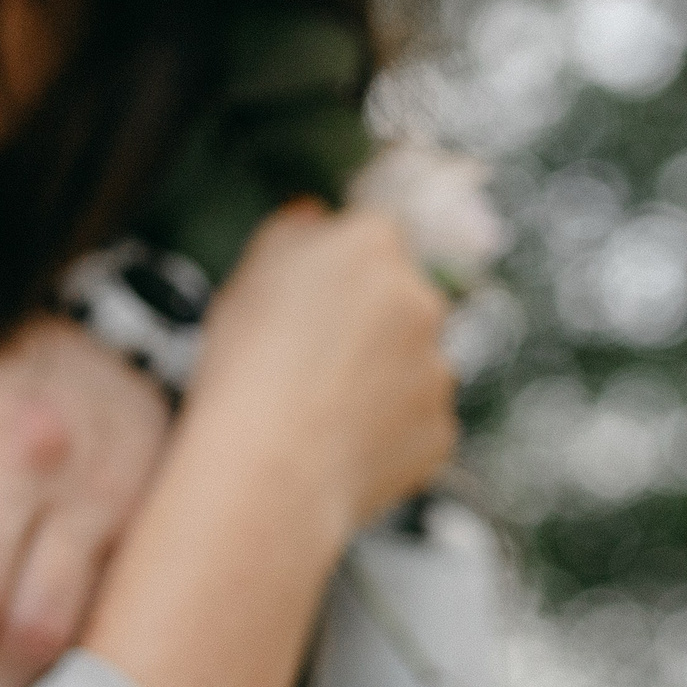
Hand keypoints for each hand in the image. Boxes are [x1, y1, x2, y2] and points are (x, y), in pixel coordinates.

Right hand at [189, 202, 456, 540]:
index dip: (334, 272)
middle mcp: (421, 300)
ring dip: (377, 378)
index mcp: (373, 246)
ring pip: (410, 364)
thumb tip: (315, 217)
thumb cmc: (248, 368)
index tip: (307, 302)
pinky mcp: (440, 432)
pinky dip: (384, 432)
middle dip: (365, 324)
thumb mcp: (246, 275)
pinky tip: (336, 444)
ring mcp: (437, 370)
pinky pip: (414, 423)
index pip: (368, 237)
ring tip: (318, 410)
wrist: (270, 469)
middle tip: (308, 360)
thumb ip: (291, 231)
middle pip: (398, 300)